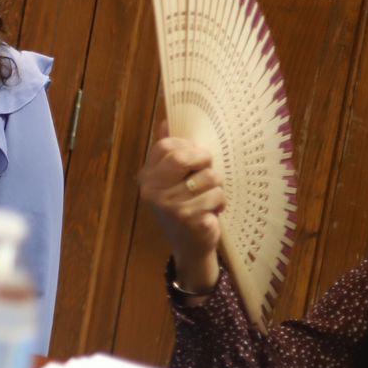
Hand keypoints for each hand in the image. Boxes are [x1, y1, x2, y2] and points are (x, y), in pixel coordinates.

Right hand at [137, 122, 224, 291]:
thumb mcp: (169, 179)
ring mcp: (172, 207)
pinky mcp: (192, 220)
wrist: (188, 246)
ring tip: (207, 199)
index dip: (188, 148)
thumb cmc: (181, 207)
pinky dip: (219, 204)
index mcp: (147, 178)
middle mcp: (154, 192)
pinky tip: (209, 213)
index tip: (194, 159)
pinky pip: (217, 197)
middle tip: (206, 173)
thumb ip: (167, 152)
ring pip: (209, 178)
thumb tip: (166, 121)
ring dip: (216, 188)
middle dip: (204, 162)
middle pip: (185, 158)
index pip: (167, 147)